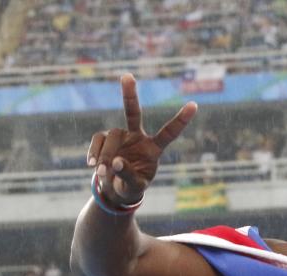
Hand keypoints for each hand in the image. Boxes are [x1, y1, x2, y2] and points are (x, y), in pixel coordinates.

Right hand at [87, 73, 197, 204]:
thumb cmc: (131, 187)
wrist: (115, 189)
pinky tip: (91, 165)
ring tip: (102, 172)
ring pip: (111, 136)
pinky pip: (98, 140)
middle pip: (133, 113)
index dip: (181, 120)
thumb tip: (115, 162)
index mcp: (154, 148)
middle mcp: (138, 137)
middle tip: (127, 76)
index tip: (194, 105)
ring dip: (105, 155)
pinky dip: (94, 152)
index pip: (169, 132)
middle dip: (129, 95)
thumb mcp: (134, 186)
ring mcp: (121, 136)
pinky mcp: (105, 139)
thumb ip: (128, 175)